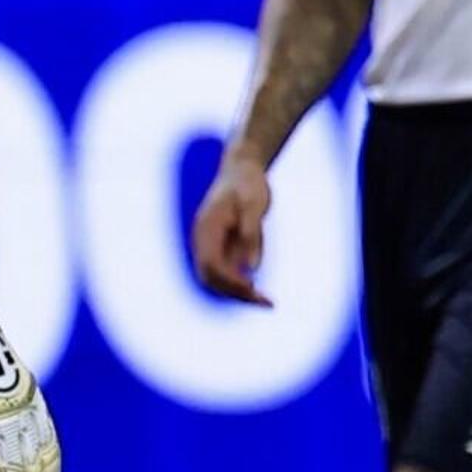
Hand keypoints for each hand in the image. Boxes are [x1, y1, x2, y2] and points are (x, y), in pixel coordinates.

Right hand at [189, 154, 271, 304]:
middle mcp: (204, 240)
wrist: (242, 168)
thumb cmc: (248, 184)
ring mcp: (211, 246)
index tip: (254, 288)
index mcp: (206, 229)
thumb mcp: (254, 205)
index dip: (229, 280)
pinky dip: (243, 286)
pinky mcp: (222, 249)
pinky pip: (228, 274)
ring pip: (218, 280)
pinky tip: (262, 294)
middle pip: (211, 278)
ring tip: (267, 303)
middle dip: (235, 293)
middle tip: (266, 303)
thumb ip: (252, 235)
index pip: (211, 265)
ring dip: (239, 294)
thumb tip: (252, 268)